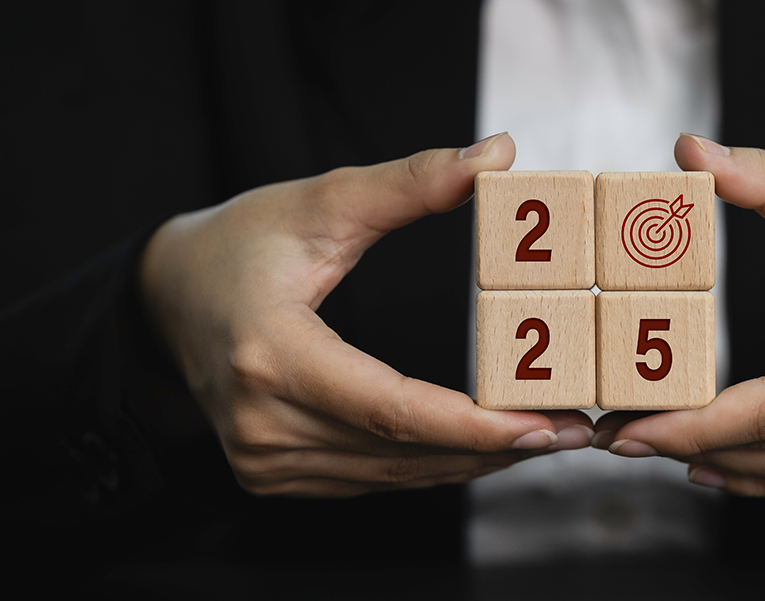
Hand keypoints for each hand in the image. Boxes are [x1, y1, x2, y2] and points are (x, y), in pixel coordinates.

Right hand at [139, 133, 593, 496]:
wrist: (169, 297)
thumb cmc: (241, 245)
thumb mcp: (321, 201)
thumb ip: (412, 183)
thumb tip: (497, 155)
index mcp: (271, 354)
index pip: (390, 408)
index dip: (474, 424)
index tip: (545, 422)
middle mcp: (262, 423)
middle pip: (404, 451)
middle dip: (498, 445)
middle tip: (576, 428)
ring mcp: (264, 458)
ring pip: (396, 475)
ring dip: (475, 460)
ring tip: (548, 435)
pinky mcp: (274, 473)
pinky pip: (374, 478)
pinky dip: (434, 464)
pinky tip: (486, 446)